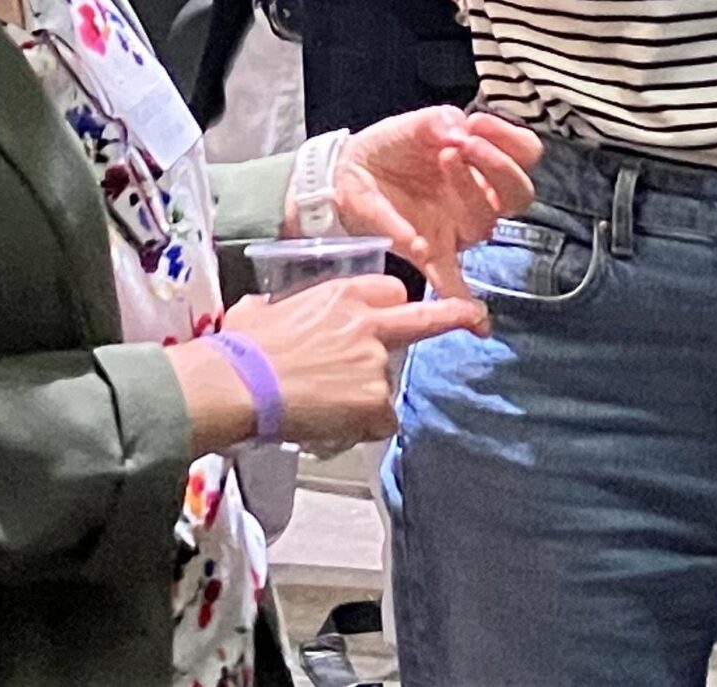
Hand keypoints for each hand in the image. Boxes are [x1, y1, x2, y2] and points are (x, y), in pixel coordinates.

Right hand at [219, 276, 486, 453]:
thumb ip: (279, 309)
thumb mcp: (261, 310)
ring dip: (365, 398)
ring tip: (325, 406)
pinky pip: (381, 420)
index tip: (391, 315)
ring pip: (387, 384)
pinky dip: (363, 427)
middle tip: (477, 319)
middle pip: (424, 318)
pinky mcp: (374, 400)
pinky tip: (333, 424)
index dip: (389, 305)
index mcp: (341, 295)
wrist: (239, 383)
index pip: (389, 288)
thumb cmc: (240, 348)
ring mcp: (375, 362)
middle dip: (457, 317)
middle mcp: (368, 323)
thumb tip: (263, 314)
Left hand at [332, 107, 543, 299]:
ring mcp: (456, 227)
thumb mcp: (414, 123)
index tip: (477, 122)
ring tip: (445, 160)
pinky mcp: (429, 250)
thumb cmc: (392, 146)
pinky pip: (450, 277)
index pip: (526, 154)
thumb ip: (438, 123)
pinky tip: (478, 320)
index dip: (510, 139)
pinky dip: (461, 294)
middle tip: (465, 144)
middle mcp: (480, 198)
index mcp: (483, 163)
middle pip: (518, 194)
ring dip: (470, 190)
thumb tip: (459, 129)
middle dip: (498, 166)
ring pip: (484, 222)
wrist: (347, 170)